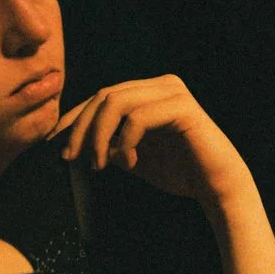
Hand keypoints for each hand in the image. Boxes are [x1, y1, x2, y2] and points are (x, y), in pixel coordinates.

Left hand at [52, 76, 251, 205]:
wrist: (218, 188)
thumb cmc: (181, 173)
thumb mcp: (134, 156)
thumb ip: (110, 144)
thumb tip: (74, 142)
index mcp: (151, 92)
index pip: (102, 96)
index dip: (75, 119)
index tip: (56, 145)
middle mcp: (162, 85)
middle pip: (104, 95)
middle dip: (82, 128)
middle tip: (72, 157)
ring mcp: (174, 93)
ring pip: (117, 103)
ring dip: (100, 135)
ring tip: (99, 164)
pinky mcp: (183, 108)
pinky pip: (138, 117)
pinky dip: (126, 141)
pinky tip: (130, 162)